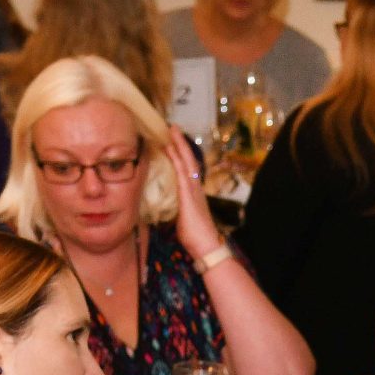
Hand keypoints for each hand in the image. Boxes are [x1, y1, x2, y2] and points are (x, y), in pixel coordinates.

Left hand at [166, 134, 223, 261]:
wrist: (207, 247)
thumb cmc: (196, 239)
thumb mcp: (182, 222)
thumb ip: (176, 212)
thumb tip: (168, 212)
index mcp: (194, 195)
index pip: (187, 170)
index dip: (181, 156)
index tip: (173, 143)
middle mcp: (196, 188)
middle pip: (189, 160)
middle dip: (181, 143)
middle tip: (172, 127)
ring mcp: (194, 190)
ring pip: (187, 162)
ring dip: (179, 145)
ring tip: (171, 130)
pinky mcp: (189, 194)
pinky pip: (181, 171)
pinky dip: (176, 158)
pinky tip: (170, 148)